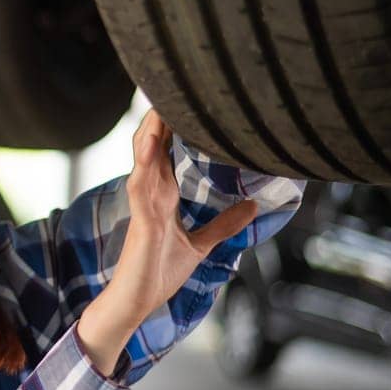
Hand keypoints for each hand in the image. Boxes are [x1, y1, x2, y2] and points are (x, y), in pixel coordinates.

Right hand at [111, 108, 259, 318]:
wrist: (138, 302)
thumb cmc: (159, 273)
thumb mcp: (200, 246)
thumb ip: (222, 224)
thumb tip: (252, 206)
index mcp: (163, 197)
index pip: (167, 154)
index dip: (174, 128)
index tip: (187, 102)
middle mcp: (151, 195)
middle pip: (153, 148)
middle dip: (161, 120)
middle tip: (172, 87)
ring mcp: (144, 205)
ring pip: (144, 159)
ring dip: (150, 132)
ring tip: (159, 104)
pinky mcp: (140, 220)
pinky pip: (140, 187)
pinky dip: (144, 165)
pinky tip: (149, 146)